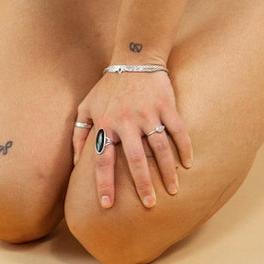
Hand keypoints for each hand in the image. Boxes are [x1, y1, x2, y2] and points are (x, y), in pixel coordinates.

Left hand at [72, 69, 192, 209]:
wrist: (134, 57)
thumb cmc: (108, 86)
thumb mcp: (86, 106)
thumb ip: (79, 134)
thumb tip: (74, 163)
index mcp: (105, 124)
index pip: (102, 159)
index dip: (104, 183)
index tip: (107, 205)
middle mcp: (126, 121)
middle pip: (135, 159)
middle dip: (142, 184)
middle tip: (149, 205)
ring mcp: (148, 113)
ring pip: (160, 148)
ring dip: (167, 171)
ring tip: (173, 191)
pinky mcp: (166, 105)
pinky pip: (178, 130)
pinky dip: (185, 148)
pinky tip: (188, 164)